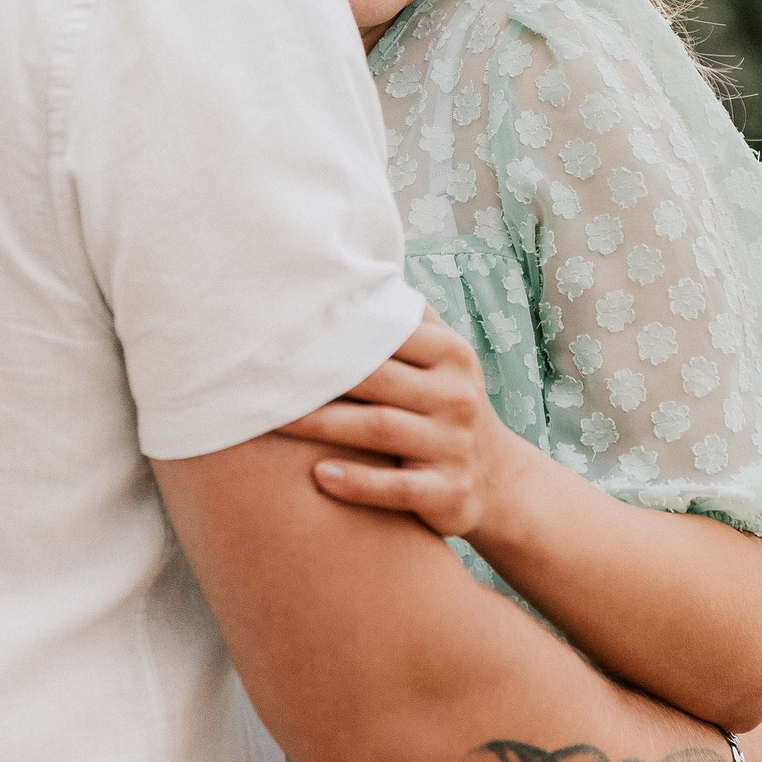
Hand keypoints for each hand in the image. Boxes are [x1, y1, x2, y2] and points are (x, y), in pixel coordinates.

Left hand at [273, 314, 525, 540]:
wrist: (498, 480)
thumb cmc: (447, 405)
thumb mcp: (443, 359)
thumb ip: (406, 321)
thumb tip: (354, 269)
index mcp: (451, 354)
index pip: (389, 333)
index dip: (335, 329)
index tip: (283, 327)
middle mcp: (456, 395)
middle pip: (376, 378)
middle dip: (317, 375)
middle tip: (263, 371)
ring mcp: (453, 444)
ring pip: (380, 428)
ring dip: (323, 424)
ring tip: (272, 418)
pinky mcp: (448, 491)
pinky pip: (397, 487)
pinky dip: (358, 483)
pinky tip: (319, 476)